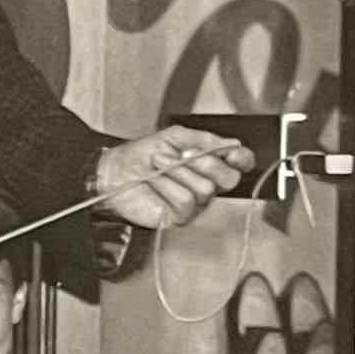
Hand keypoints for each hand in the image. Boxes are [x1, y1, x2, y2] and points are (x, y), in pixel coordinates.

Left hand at [95, 128, 253, 230]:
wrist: (112, 172)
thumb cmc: (139, 156)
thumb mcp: (172, 137)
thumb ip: (203, 139)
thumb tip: (231, 143)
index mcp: (208, 163)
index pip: (238, 164)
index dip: (242, 159)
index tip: (233, 153)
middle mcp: (206, 183)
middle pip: (229, 178)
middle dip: (207, 163)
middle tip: (183, 154)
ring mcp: (195, 202)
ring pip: (206, 188)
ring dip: (178, 171)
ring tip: (158, 165)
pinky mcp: (180, 216)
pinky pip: (187, 200)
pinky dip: (168, 186)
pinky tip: (155, 180)